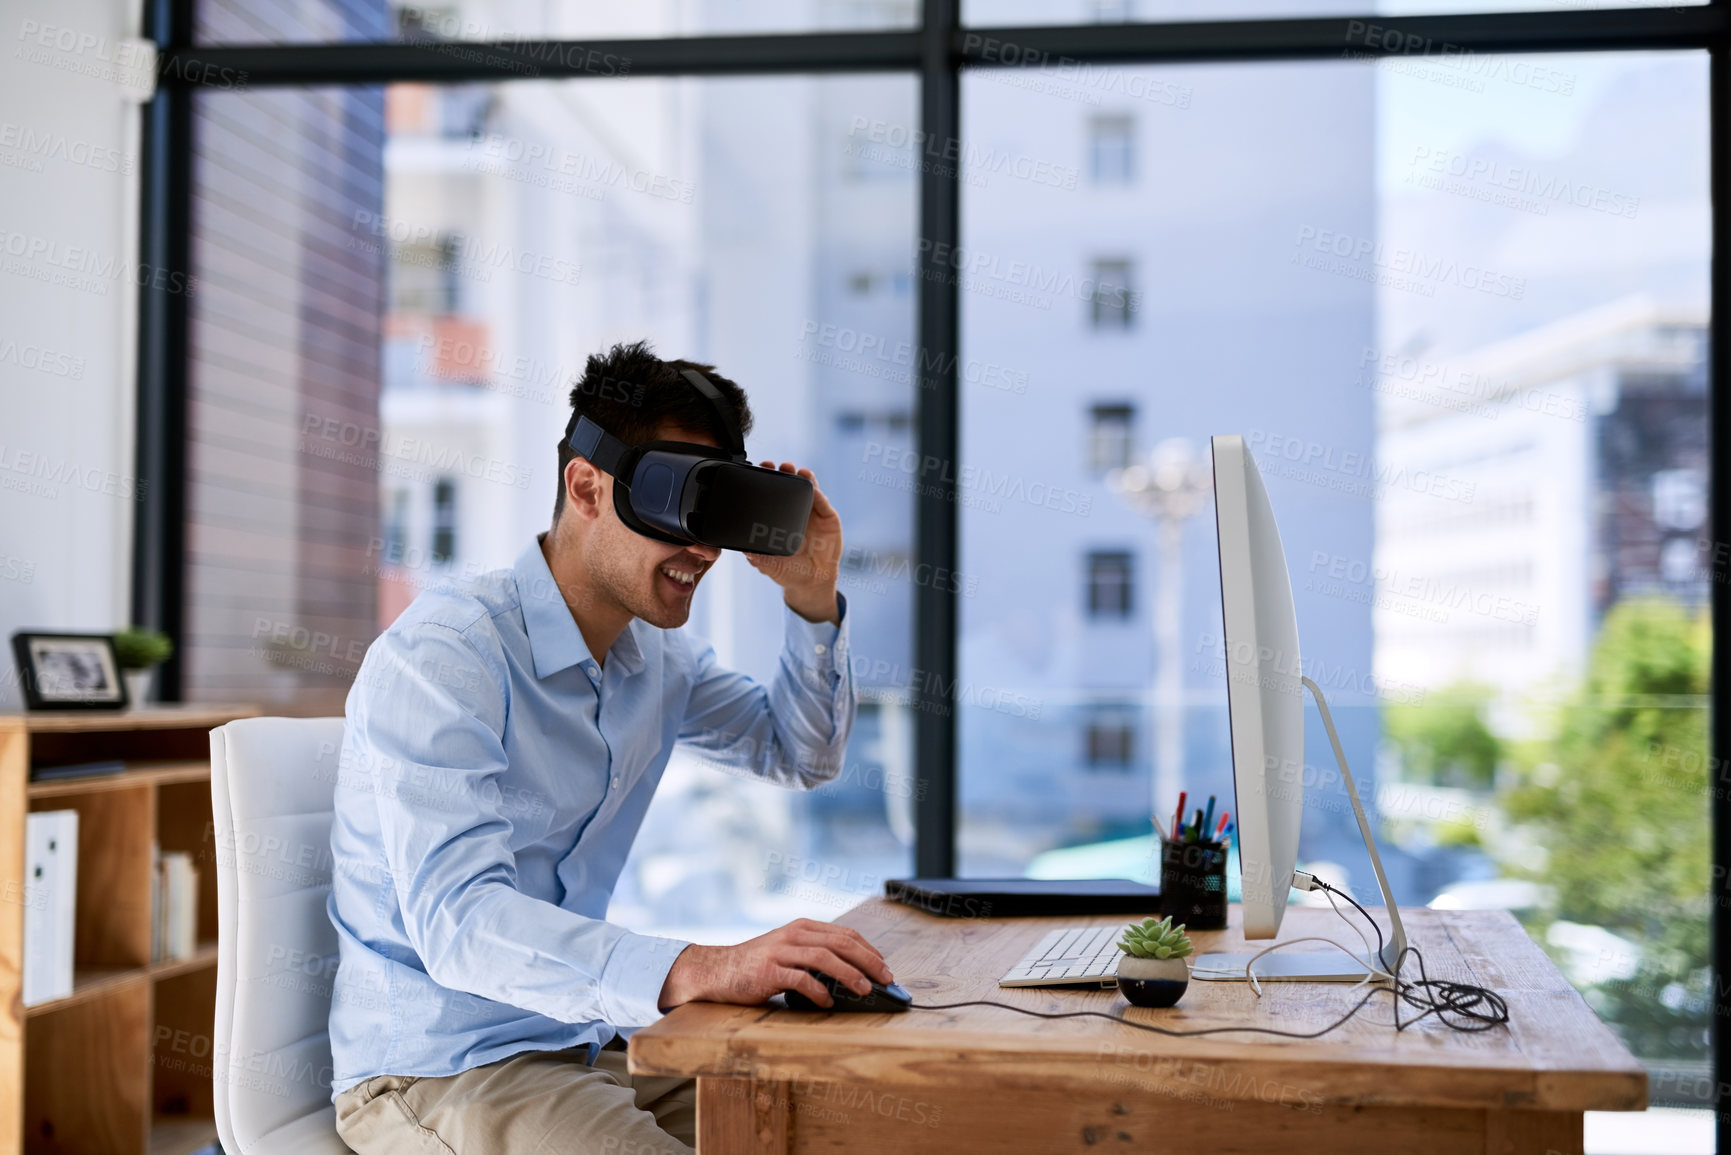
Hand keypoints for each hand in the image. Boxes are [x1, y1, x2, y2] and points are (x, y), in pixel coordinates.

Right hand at [658, 918, 892, 1009]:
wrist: (716, 970)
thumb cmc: (756, 966)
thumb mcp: (787, 951)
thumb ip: (814, 956)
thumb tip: (852, 975)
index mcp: (802, 927)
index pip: (845, 934)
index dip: (869, 950)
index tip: (884, 966)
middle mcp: (793, 935)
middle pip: (840, 943)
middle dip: (868, 960)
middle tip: (885, 978)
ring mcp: (780, 951)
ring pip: (825, 958)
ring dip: (850, 975)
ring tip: (865, 990)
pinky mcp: (768, 971)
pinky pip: (801, 980)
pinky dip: (818, 992)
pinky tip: (827, 1004)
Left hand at [745, 462, 841, 624]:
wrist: (813, 582)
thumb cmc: (789, 571)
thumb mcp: (770, 566)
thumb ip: (759, 559)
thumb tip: (745, 551)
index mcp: (777, 517)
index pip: (771, 493)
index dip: (766, 480)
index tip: (760, 469)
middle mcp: (794, 510)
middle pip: (790, 485)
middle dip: (785, 472)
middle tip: (781, 466)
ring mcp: (812, 512)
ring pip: (808, 489)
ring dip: (804, 478)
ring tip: (800, 471)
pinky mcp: (828, 518)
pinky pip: (824, 504)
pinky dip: (819, 496)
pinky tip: (814, 491)